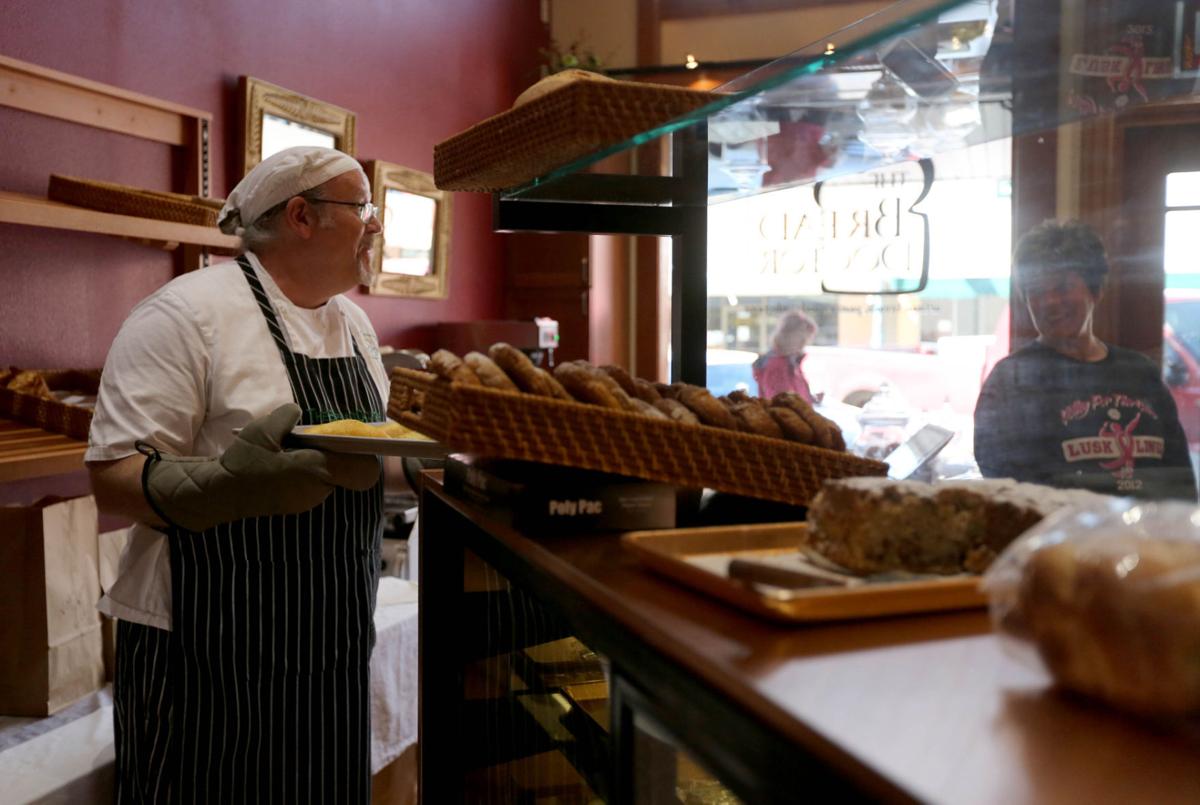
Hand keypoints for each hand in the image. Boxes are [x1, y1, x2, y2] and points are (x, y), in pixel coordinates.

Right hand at [143, 403, 380, 530]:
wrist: (220, 493)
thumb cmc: (243, 461)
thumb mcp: (263, 428)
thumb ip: (287, 416)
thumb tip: (298, 413)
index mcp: (315, 471)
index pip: (365, 471)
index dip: (368, 455)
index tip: (359, 441)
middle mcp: (318, 491)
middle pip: (350, 473)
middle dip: (343, 455)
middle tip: (324, 440)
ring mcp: (308, 501)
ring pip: (333, 479)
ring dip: (324, 463)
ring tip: (301, 448)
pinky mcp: (297, 504)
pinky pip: (316, 485)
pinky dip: (311, 472)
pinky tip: (291, 460)